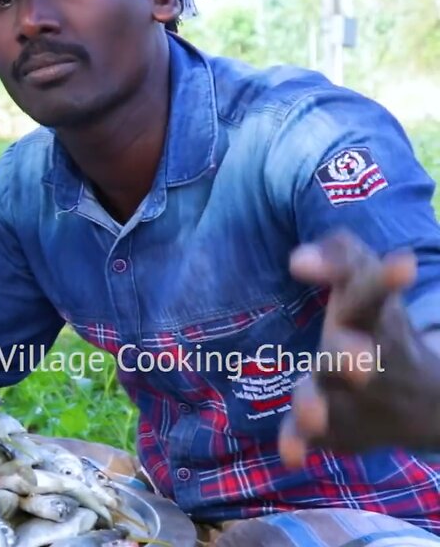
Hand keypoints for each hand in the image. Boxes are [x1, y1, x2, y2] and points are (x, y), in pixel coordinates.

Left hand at [278, 229, 439, 467]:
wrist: (423, 401)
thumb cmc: (376, 325)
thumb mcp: (367, 282)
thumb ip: (338, 256)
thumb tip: (299, 259)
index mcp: (374, 319)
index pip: (374, 296)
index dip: (384, 280)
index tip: (402, 265)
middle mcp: (365, 360)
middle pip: (352, 357)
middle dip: (351, 357)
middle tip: (354, 360)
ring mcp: (350, 399)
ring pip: (330, 402)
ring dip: (318, 406)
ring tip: (311, 415)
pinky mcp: (335, 428)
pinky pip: (313, 438)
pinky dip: (301, 443)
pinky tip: (291, 457)